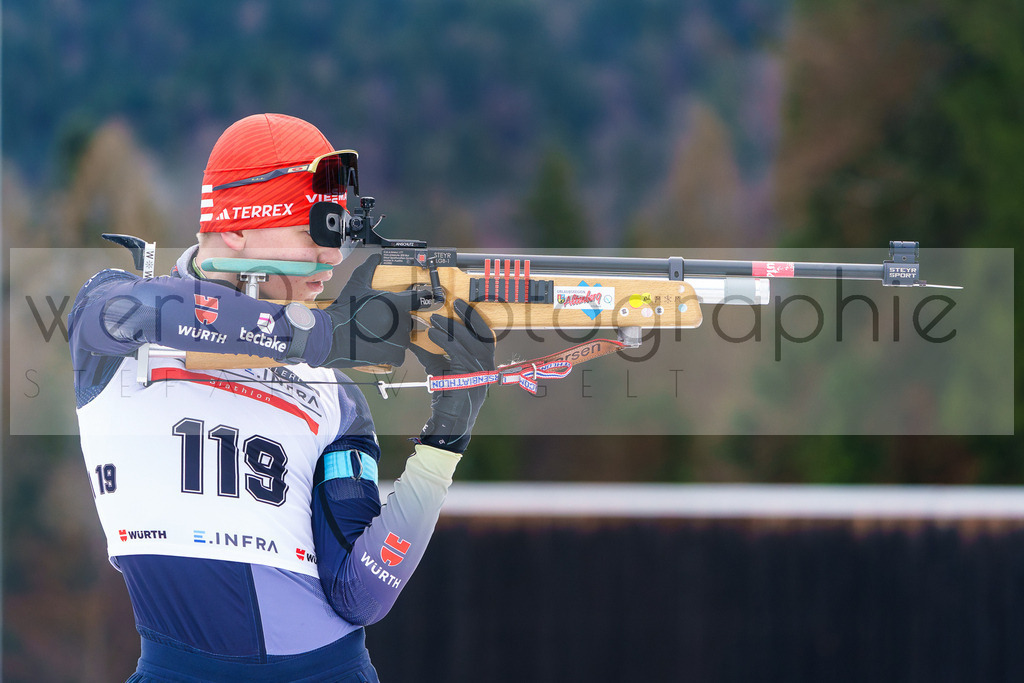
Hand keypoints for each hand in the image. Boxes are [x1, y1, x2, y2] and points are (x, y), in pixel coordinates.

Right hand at [318, 254, 417, 367]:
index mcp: (396, 303)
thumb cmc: (344, 311)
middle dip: (398, 321)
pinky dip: (392, 354)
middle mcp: (401, 321)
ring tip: (377, 335)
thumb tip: (375, 257)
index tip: (423, 301)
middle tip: (381, 322)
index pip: (420, 299)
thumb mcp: (356, 285)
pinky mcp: (393, 354)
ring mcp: (398, 339)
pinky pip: (400, 355)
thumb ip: (368, 269)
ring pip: (405, 338)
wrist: (331, 335)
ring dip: (395, 338)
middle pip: (409, 321)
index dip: (421, 299)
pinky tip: (379, 347)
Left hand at [411, 300, 495, 452]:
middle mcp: (486, 368)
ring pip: (467, 342)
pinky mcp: (469, 378)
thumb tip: (415, 337)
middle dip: (466, 317)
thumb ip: (432, 354)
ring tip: (433, 319)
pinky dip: (443, 341)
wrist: (450, 424)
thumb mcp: (441, 371)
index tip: (462, 305)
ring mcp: (480, 373)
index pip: (485, 336)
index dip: (475, 319)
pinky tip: (431, 334)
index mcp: (485, 365)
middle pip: (480, 335)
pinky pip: (457, 353)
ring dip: (449, 328)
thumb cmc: (448, 399)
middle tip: (450, 304)